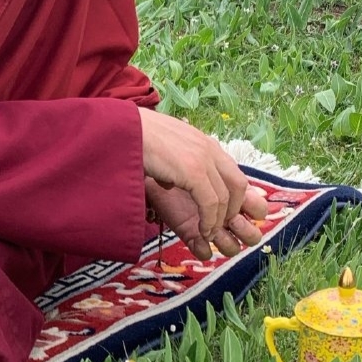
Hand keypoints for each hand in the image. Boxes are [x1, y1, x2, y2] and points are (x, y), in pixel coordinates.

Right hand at [138, 110, 269, 259]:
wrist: (124, 128)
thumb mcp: (165, 149)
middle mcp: (209, 148)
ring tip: (209, 232)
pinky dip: (209, 220)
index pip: (232, 172)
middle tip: (219, 225)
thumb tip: (171, 182)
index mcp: (204, 143)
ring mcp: (203, 159)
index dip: (232, 197)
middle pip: (237, 184)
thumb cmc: (137, 138)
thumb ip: (176, 163)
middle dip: (232, 209)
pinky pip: (210, 202)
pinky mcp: (193, 171)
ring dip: (219, 220)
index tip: (220, 213)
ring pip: (226, 197)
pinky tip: (202, 230)